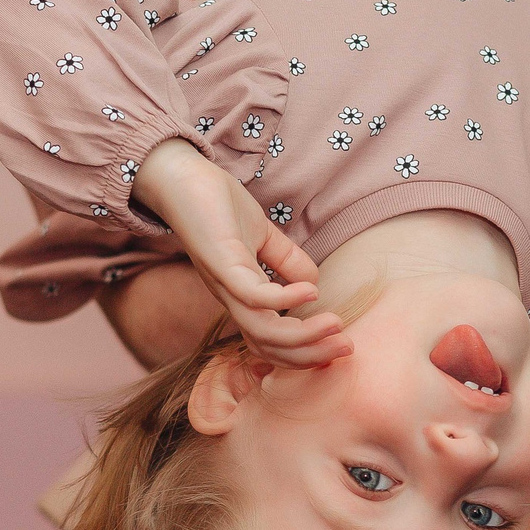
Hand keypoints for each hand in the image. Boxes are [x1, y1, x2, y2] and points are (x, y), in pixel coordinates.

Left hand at [132, 140, 348, 367]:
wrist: (183, 175)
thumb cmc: (219, 206)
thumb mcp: (263, 237)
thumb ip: (288, 261)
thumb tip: (315, 285)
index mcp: (241, 297)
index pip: (271, 341)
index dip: (304, 350)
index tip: (339, 345)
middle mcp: (231, 298)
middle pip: (268, 345)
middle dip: (310, 353)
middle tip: (347, 347)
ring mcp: (224, 283)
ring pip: (261, 330)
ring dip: (301, 336)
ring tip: (334, 325)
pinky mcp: (220, 262)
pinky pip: (252, 294)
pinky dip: (283, 299)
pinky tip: (310, 292)